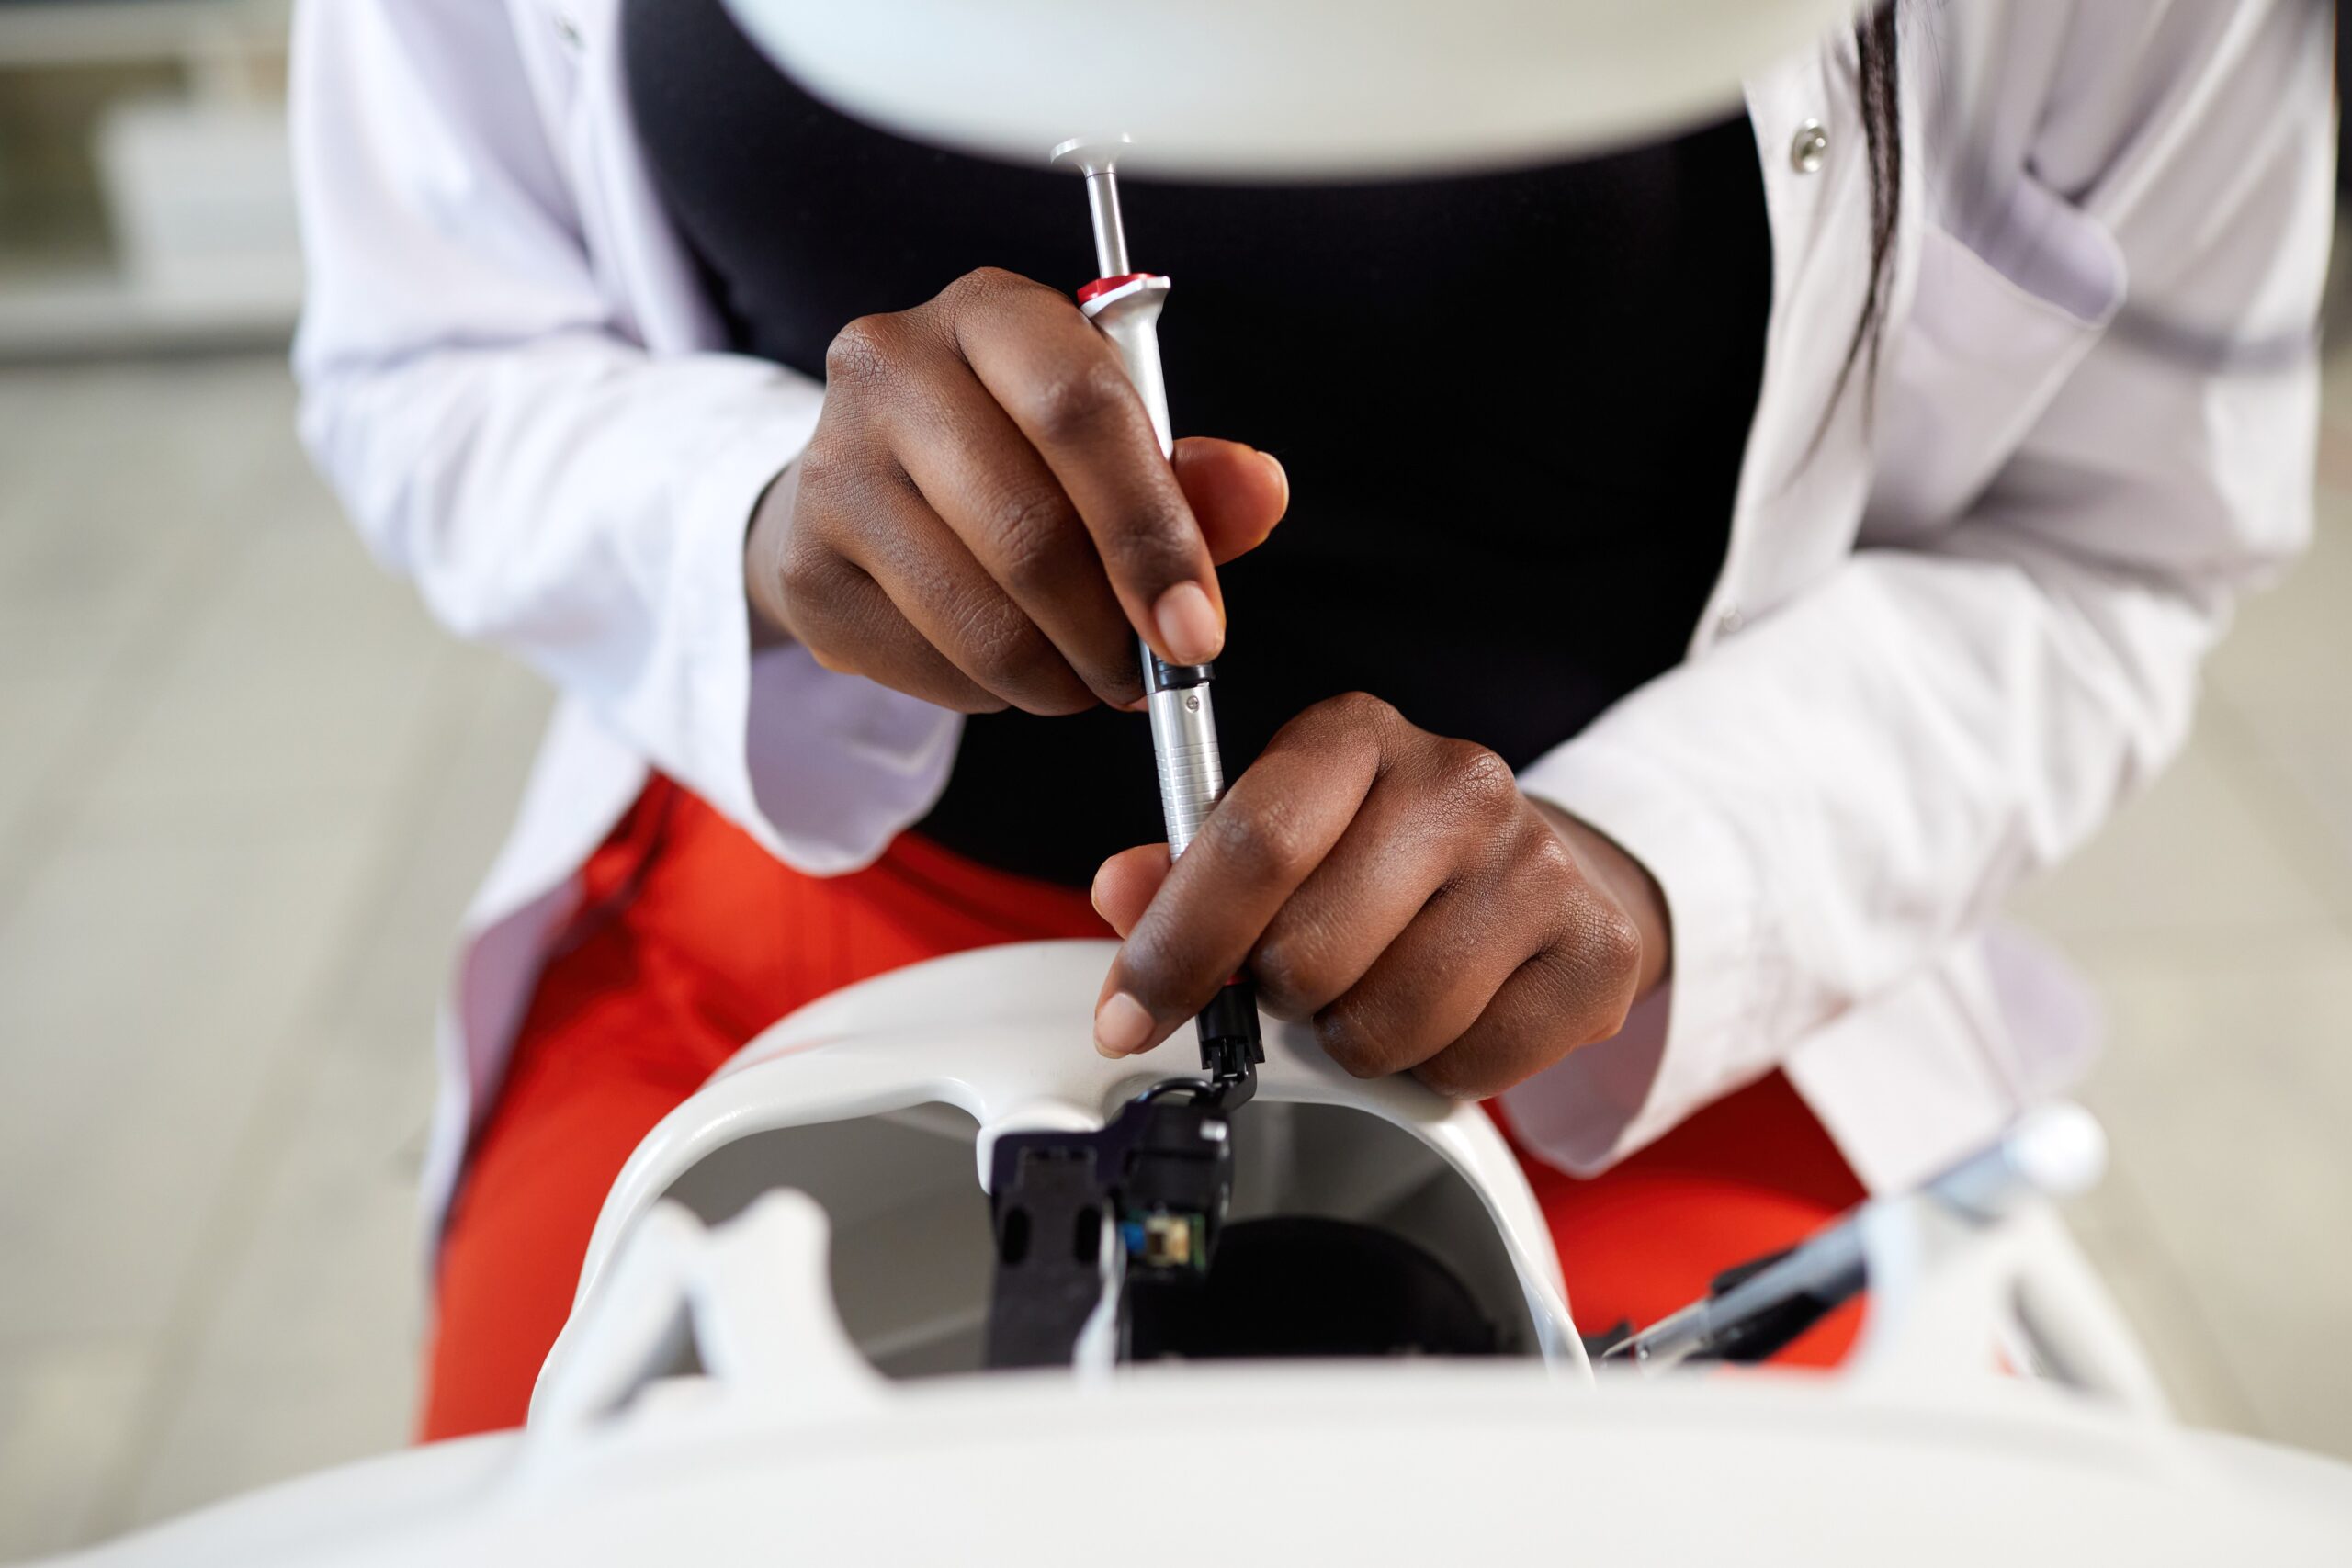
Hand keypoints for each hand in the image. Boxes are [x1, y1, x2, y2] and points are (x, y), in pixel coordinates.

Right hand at [746, 267, 1288, 712]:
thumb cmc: (1021, 456)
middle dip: (1110, 631)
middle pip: (1029, 530)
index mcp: (990, 312)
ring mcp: (830, 466)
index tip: (1196, 631)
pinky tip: (1011, 668)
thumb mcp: (1118, 444)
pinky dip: (994, 694)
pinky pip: (931, 668)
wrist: (873, 489)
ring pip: (980, 618)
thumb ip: (1194, 476)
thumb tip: (1260, 491)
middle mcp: (890, 366)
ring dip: (1060, 678)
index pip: (1080, 410)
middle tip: (1148, 676)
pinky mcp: (805, 566)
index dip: (1151, 533)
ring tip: (1090, 679)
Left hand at [1088, 694, 1670, 1097]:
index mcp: (1356, 736)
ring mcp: (1539, 863)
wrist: (1537, 873)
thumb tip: (1121, 891)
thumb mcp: (1275, 838)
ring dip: (1357, 1040)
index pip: (1253, 844)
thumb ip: (1186, 868)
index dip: (1176, 947)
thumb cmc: (1385, 857)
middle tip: (1302, 981)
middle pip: (1310, 952)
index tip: (1129, 1017)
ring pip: (1387, 1024)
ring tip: (1376, 993)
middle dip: (1281, 996)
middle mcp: (1459, 780)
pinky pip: (1474, 1067)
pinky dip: (1440, 1070)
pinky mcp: (1598, 949)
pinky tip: (1448, 1018)